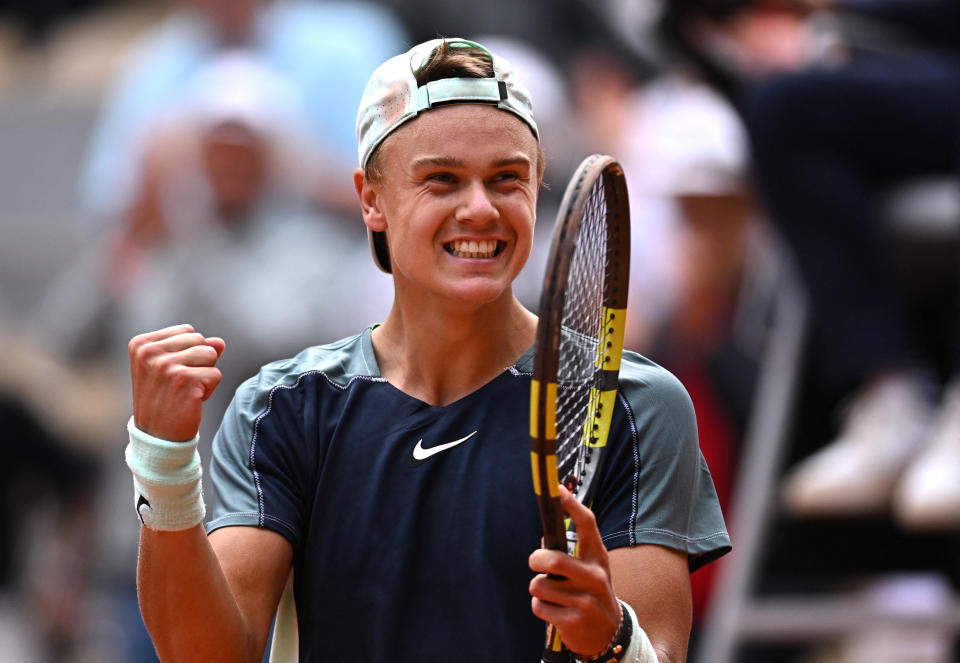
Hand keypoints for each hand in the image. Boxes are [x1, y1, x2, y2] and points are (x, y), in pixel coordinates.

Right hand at [129, 324, 224, 441]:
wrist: (158, 436)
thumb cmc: (166, 399)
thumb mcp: (174, 368)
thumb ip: (196, 348)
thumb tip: (220, 342)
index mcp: (141, 344)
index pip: (187, 331)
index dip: (188, 352)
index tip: (171, 373)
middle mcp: (149, 352)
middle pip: (200, 340)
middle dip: (199, 362)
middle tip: (180, 384)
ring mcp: (165, 365)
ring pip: (210, 354)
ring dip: (205, 375)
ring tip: (186, 391)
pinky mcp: (184, 379)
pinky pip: (216, 374)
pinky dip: (209, 389)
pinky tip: (191, 400)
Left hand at [529, 485, 621, 657]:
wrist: (610, 636)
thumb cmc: (592, 595)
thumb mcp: (589, 571)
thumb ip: (570, 553)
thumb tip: (545, 539)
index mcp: (598, 558)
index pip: (588, 525)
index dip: (572, 506)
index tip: (559, 491)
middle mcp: (595, 577)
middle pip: (553, 559)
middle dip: (536, 560)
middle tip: (537, 564)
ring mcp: (585, 600)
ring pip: (539, 585)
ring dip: (538, 590)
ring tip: (553, 596)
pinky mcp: (573, 620)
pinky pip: (539, 606)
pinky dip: (540, 608)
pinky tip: (555, 611)